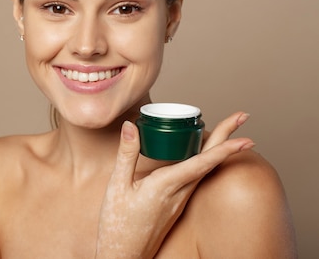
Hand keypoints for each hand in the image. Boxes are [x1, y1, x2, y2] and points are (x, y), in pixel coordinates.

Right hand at [95, 112, 252, 258]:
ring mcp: (180, 201)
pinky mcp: (176, 205)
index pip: (202, 163)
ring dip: (218, 149)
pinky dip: (204, 161)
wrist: (124, 255)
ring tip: (227, 130)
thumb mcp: (117, 186)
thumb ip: (127, 154)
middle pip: (211, 161)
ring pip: (205, 170)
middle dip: (229, 138)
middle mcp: (179, 193)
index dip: (225, 148)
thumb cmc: (118, 224)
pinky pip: (195, 178)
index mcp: (166, 186)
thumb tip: (132, 126)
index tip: (245, 135)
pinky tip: (200, 154)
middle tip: (243, 116)